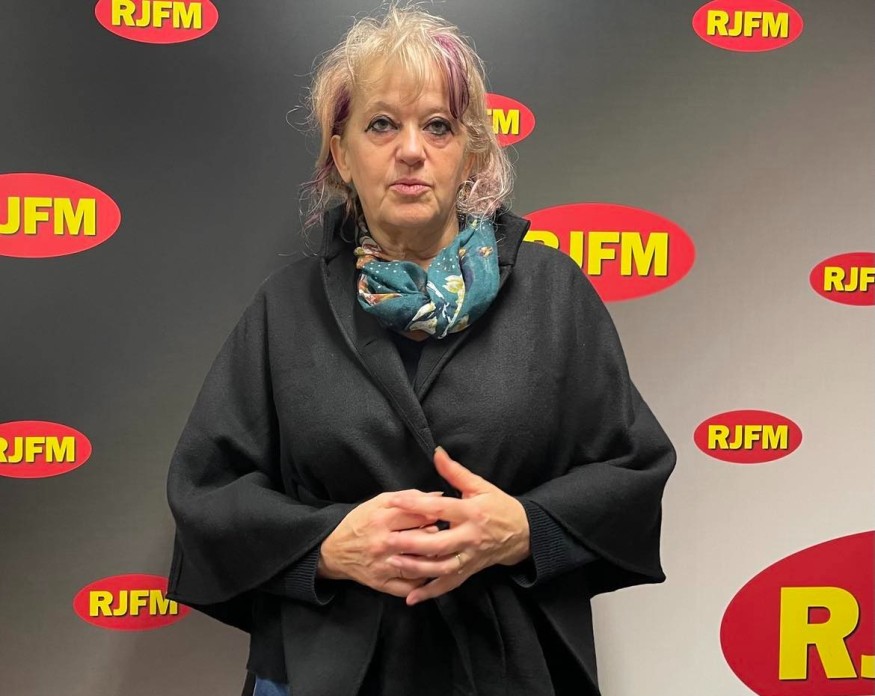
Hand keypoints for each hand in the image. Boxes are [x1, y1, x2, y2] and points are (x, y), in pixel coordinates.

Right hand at [318, 490, 441, 597]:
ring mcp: (382, 566)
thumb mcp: (378, 502)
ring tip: (440, 551)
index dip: (435, 514)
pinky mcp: (382, 584)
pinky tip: (428, 571)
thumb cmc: (359, 522)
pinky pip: (410, 586)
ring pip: (419, 565)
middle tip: (445, 533)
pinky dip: (423, 580)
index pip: (418, 515)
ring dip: (434, 558)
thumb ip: (408, 497)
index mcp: (381, 520)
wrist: (334, 551)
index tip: (442, 515)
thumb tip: (438, 494)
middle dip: (438, 536)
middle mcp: (382, 544)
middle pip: (421, 540)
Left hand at [385, 446, 530, 605]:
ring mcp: (470, 557)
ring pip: (443, 568)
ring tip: (394, 563)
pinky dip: (430, 592)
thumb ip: (455, 472)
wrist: (523, 532)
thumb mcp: (480, 485)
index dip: (416, 504)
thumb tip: (437, 453)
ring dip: (418, 568)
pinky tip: (411, 597)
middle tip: (388, 540)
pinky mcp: (470, 571)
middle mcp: (470, 537)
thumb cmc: (498, 505)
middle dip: (413, 543)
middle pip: (439, 543)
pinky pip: (449, 584)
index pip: (440, 508)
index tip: (394, 500)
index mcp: (471, 512)